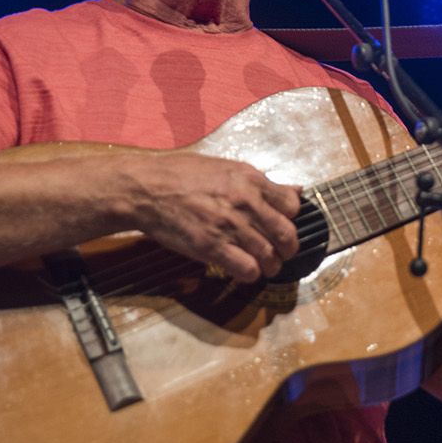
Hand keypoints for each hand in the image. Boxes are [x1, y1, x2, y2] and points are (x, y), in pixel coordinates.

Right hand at [113, 152, 301, 283]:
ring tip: (264, 266)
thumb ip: (261, 182)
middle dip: (288, 248)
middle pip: (286, 234)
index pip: (292, 205)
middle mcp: (245, 202)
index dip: (291, 219)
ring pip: (269, 256)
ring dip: (270, 266)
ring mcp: (228, 225)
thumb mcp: (227, 168)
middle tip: (281, 252)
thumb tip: (295, 190)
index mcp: (250, 179)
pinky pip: (247, 269)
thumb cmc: (182, 174)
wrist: (146, 188)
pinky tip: (244, 270)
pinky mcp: (211, 247)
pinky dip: (250, 274)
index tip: (283, 225)